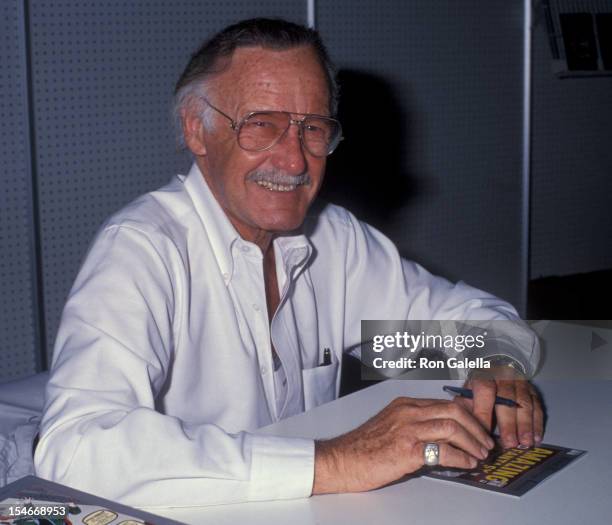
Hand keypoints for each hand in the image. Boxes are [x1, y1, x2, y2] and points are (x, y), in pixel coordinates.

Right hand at [312, 397, 494, 493]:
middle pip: (454, 410)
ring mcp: (407, 429)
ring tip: (481, 454)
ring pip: (452, 427)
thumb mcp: (391, 426)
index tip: (479, 429)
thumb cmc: (364, 447)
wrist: (342, 460)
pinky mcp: (406, 450)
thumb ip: (416, 425)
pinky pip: (442, 451)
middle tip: (486, 442)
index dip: (468, 416)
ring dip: (472, 442)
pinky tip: (467, 464)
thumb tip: (444, 436)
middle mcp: (408, 412)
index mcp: (405, 404)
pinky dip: (461, 458)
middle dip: (476, 426)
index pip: (445, 403)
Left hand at [461, 366, 544, 448]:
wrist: (495, 370)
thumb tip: (467, 427)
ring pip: (525, 403)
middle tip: (510, 443)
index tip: (485, 433)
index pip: (485, 390)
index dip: (485, 412)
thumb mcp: (467, 391)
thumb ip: (466, 407)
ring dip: (526, 425)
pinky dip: (537, 423)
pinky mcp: (532, 391)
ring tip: (525, 443)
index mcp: (484, 375)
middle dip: (509, 423)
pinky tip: (536, 437)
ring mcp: (520, 382)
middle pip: (508, 398)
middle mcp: (504, 376)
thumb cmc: (478, 387)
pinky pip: (537, 406)